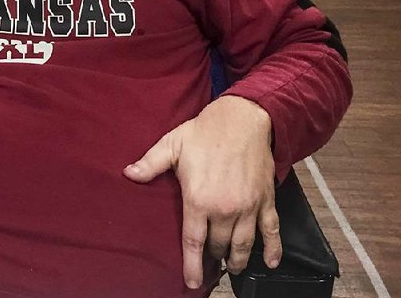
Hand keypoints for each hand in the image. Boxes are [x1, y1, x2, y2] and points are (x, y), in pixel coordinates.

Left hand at [123, 96, 280, 289]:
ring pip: (244, 245)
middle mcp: (225, 209)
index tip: (191, 282)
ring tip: (232, 267)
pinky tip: (270, 263)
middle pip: (218, 245)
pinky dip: (273, 249)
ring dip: (237, 259)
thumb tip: (128, 174)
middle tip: (209, 262)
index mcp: (199, 199)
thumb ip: (150, 163)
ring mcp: (248, 207)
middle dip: (213, 257)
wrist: (242, 119)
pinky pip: (272, 231)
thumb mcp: (172, 144)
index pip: (193, 242)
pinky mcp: (266, 200)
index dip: (191, 265)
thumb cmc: (204, 131)